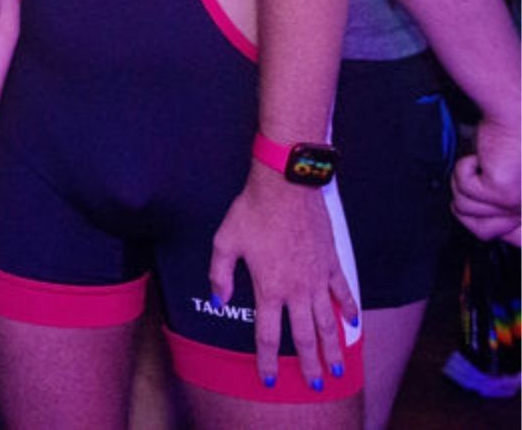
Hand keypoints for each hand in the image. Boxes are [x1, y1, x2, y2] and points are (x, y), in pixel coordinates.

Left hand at [208, 168, 357, 391]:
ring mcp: (317, 278)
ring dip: (333, 346)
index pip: (268, 334)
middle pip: (304, 336)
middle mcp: (296, 290)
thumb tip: (219, 301)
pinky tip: (353, 323)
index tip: (270, 379)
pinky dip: (349, 309)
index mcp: (268, 288)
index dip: (268, 360)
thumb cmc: (252, 212)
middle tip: (316, 383)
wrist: (285, 187)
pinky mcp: (331, 263)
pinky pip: (343, 292)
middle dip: (309, 363)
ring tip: (338, 366)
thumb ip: (220, 275)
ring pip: (328, 321)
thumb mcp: (224, 242)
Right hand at [453, 117, 521, 244]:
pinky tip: (479, 159)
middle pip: (482, 232)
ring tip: (480, 166)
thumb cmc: (510, 145)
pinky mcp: (502, 194)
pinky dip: (463, 170)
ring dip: (463, 183)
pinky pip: (464, 191)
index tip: (490, 210)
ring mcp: (514, 206)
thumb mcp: (501, 181)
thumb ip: (496, 205)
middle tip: (480, 179)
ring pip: (465, 210)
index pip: (514, 240)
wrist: (516, 118)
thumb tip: (477, 219)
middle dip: (471, 201)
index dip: (495, 230)